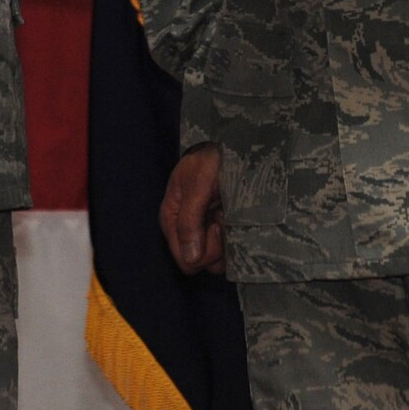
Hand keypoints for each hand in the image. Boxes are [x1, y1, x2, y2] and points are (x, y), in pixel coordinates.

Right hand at [159, 144, 224, 273]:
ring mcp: (203, 231)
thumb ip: (190, 221)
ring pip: (216, 260)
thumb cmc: (209, 161)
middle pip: (200, 263)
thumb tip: (190, 259)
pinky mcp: (219, 229)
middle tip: (223, 219)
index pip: (185, 260)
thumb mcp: (197, 186)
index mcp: (172, 220)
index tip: (214, 225)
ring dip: (226, 243)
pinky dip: (234, 238)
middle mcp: (185, 231)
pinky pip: (226, 249)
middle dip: (215, 247)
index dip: (203, 250)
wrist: (227, 146)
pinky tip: (235, 219)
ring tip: (230, 217)